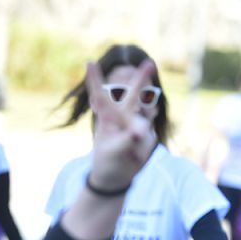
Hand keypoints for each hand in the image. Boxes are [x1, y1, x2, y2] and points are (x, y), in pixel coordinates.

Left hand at [85, 60, 157, 191]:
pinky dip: (144, 143)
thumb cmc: (108, 162)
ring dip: (147, 114)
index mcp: (107, 119)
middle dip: (141, 79)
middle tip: (149, 62)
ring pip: (146, 112)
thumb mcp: (114, 153)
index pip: (101, 97)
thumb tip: (142, 130)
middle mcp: (122, 118)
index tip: (89, 62)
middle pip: (133, 95)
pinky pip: (150, 131)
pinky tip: (136, 153)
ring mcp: (136, 124)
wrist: (117, 177)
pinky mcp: (147, 134)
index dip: (95, 80)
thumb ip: (128, 140)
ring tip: (136, 136)